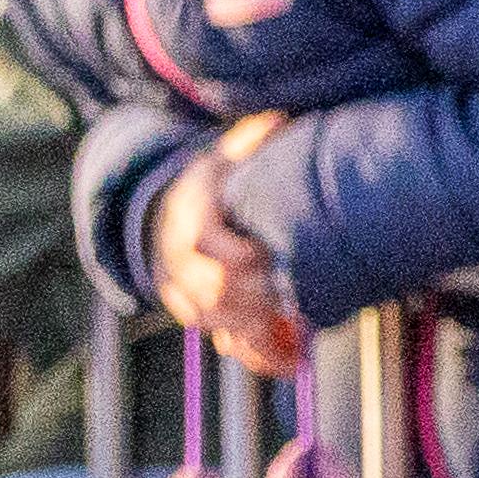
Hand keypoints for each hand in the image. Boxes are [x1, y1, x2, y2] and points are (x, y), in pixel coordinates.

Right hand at [146, 118, 308, 371]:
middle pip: (214, 293)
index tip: (271, 252)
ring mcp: (187, 294)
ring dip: (264, 331)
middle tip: (304, 295)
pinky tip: (296, 359)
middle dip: (260, 297)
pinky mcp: (201, 317)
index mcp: (190, 217)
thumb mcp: (229, 155)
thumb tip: (281, 118)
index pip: (204, 242)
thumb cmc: (216, 182)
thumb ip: (253, 139)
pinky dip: (262, 355)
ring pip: (219, 324)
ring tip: (308, 327)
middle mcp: (180, 261)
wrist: (170, 216)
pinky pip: (228, 344)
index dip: (238, 253)